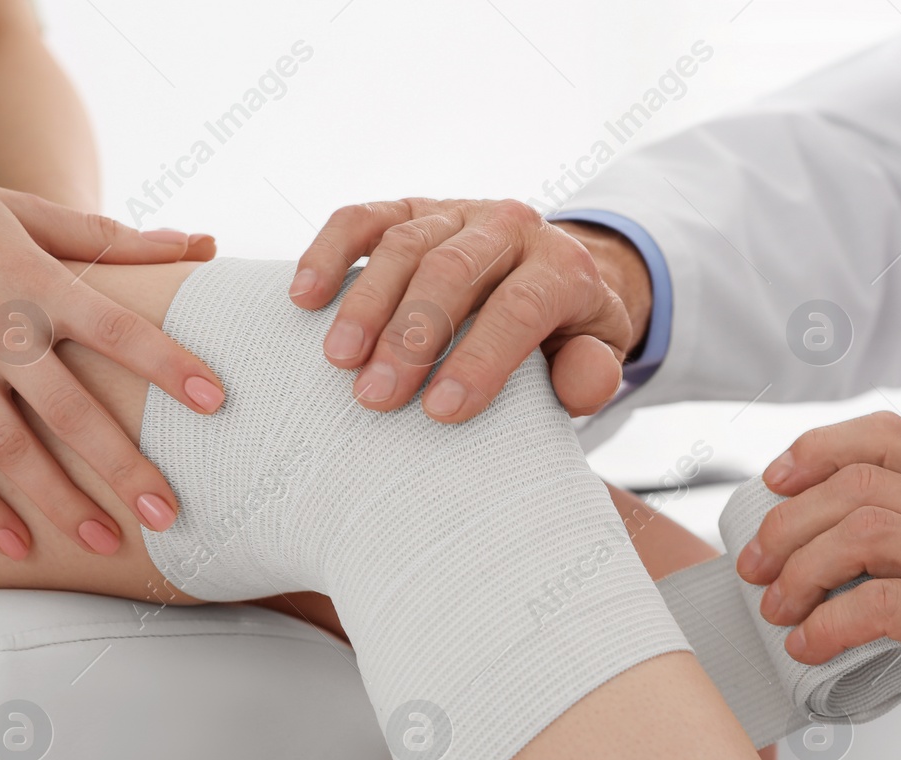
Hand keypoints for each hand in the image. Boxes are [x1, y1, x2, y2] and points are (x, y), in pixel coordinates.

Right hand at [0, 141, 218, 558]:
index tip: (216, 399)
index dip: (167, 363)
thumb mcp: (28, 212)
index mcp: (33, 279)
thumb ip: (116, 239)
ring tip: (107, 542)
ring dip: (60, 501)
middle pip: (69, 409)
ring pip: (9, 448)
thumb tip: (203, 243)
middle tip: (171, 514)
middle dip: (122, 465)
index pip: (116, 328)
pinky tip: (16, 546)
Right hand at [289, 199, 647, 420]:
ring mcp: (456, 211)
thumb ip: (592, 373)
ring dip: (366, 304)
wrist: (549, 273)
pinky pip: (363, 220)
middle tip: (376, 397)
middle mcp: (510, 225)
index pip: (519, 307)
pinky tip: (304, 297)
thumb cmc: (565, 332)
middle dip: (411, 337)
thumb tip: (580, 380)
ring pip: (405, 246)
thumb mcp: (596, 355)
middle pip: (453, 272)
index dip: (480, 359)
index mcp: (562, 265)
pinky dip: (330, 253)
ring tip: (339, 360)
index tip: (440, 411)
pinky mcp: (410, 208)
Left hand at [733, 412, 900, 759]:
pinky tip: (807, 647)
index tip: (772, 484)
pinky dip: (827, 624)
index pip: (887, 435)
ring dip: (801, 571)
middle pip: (859, 484)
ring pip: (864, 533)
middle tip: (755, 568)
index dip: (818, 449)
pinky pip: (878, 603)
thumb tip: (787, 550)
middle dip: (788, 524)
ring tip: (777, 609)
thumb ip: (884, 556)